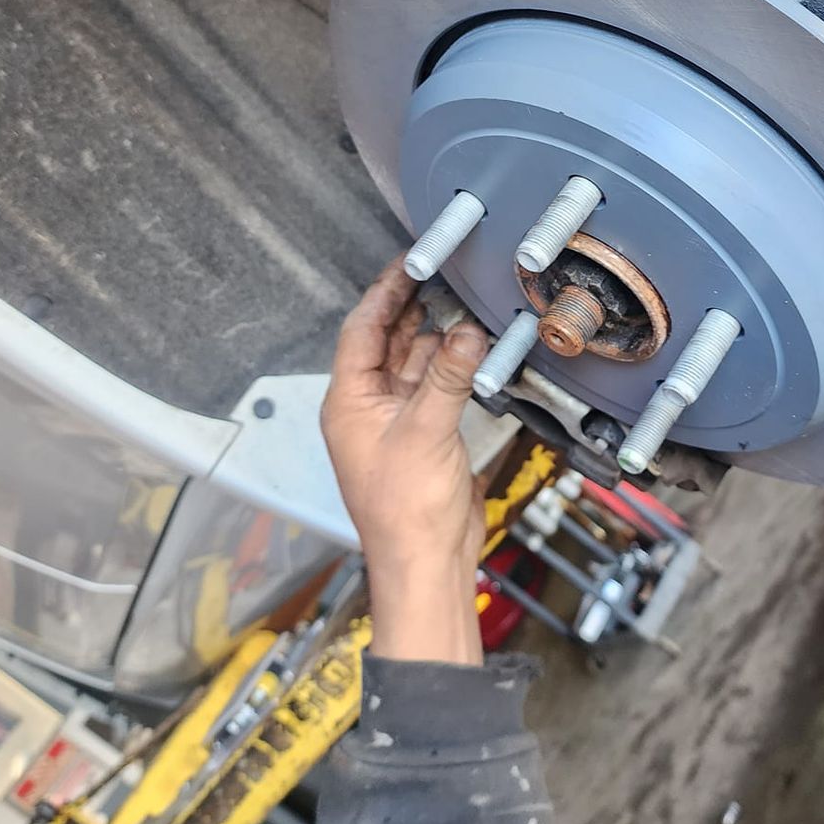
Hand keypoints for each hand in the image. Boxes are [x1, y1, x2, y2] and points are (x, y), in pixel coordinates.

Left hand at [321, 258, 492, 665]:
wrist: (426, 562)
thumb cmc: (405, 511)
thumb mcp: (426, 432)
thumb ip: (448, 376)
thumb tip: (468, 332)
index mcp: (348, 402)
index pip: (361, 331)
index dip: (384, 293)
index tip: (408, 261)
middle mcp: (368, 407)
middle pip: (388, 342)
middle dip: (414, 307)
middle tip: (442, 271)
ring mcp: (398, 421)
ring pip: (416, 362)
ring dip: (438, 335)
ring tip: (464, 299)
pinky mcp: (426, 435)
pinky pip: (437, 387)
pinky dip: (454, 365)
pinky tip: (475, 346)